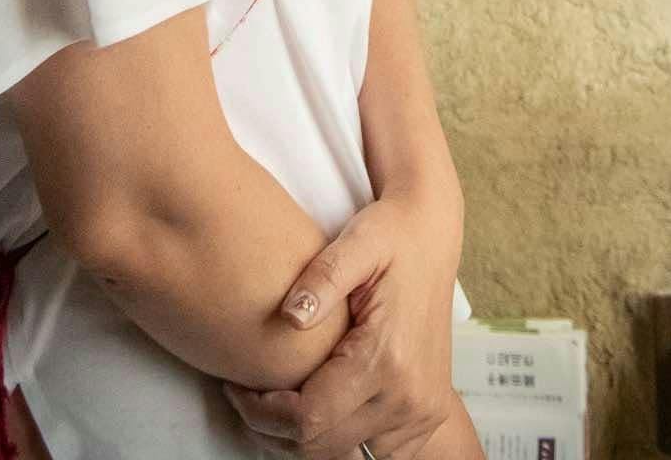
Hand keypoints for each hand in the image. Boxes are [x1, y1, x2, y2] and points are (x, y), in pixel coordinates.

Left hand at [222, 193, 461, 459]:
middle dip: (275, 429)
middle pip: (323, 448)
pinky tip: (315, 408)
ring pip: (344, 458)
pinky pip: (372, 454)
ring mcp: (421, 413)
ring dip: (305, 440)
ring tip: (278, 402)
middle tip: (248, 395)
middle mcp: (409, 397)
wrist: (433, 235)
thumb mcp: (357, 241)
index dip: (262, 413)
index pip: (310, 419)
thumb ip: (323, 277)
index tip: (237, 387)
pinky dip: (337, 442)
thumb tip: (289, 316)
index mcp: (388, 358)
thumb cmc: (391, 234)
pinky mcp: (425, 415)